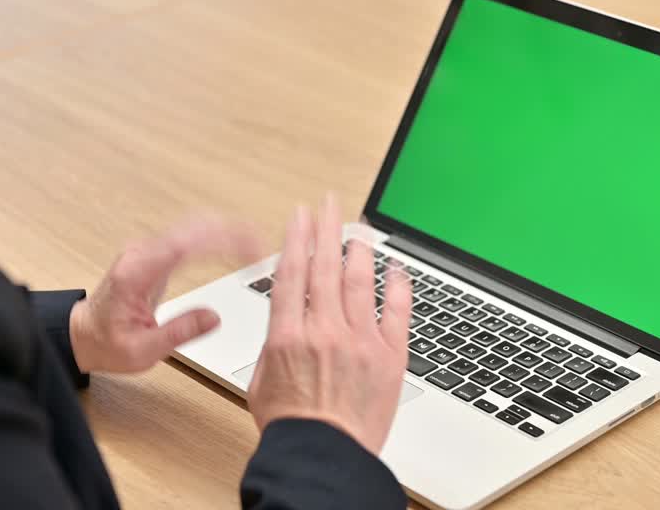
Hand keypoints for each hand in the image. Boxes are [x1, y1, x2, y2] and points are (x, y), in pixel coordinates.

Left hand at [69, 216, 260, 373]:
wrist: (82, 335)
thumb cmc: (107, 344)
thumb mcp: (141, 351)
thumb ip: (178, 333)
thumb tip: (214, 317)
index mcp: (136, 273)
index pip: (184, 244)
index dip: (221, 240)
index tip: (249, 248)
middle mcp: (141, 254)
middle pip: (193, 227)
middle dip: (232, 232)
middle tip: (262, 247)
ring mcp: (148, 250)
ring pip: (193, 226)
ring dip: (226, 230)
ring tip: (256, 244)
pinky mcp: (156, 253)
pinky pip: (189, 234)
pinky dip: (216, 235)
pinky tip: (234, 244)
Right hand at [247, 195, 412, 454]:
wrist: (324, 457)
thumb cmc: (291, 428)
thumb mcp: (262, 379)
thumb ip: (275, 344)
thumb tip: (286, 324)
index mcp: (288, 334)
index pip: (292, 272)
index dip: (296, 238)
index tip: (300, 215)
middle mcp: (324, 330)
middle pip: (325, 265)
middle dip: (327, 228)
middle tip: (329, 203)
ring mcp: (360, 341)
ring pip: (360, 281)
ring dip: (359, 248)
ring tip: (359, 227)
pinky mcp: (389, 356)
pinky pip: (396, 311)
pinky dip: (397, 285)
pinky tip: (396, 267)